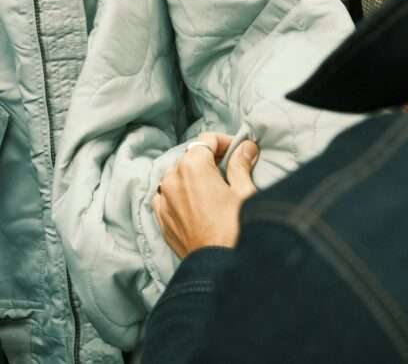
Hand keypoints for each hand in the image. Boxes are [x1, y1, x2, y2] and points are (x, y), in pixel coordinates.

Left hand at [152, 133, 259, 257]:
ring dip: (193, 177)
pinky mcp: (161, 218)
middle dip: (210, 159)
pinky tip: (197, 204)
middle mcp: (172, 178)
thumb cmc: (235, 229)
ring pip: (177, 176)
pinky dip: (180, 195)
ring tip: (214, 190)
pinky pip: (168, 197)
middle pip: (191, 157)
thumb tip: (246, 148)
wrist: (220, 268)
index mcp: (192, 166)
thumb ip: (241, 165)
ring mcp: (163, 199)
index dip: (225, 142)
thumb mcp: (244, 192)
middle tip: (230, 170)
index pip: (207, 140)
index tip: (238, 151)